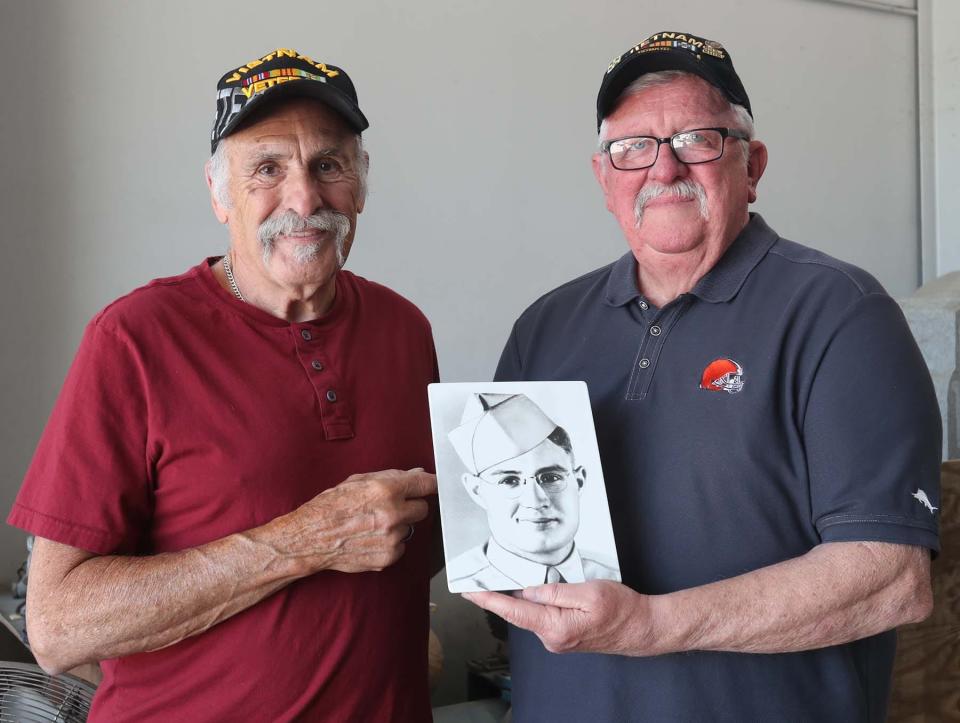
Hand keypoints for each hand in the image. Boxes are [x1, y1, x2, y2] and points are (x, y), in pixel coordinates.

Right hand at [263, 468, 436, 574]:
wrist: (310, 538)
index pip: (425, 485)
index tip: (433, 486)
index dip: (430, 485)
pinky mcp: (387, 558)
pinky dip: (391, 543)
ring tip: (372, 524)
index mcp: (385, 490)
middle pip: (422, 509)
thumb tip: (417, 475)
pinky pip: (401, 547)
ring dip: (398, 526)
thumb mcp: (358, 481)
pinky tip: (371, 538)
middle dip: (410, 506)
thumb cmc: (330, 507)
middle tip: (392, 507)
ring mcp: (391, 538)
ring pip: (410, 529)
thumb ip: (391, 477)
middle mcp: (392, 514)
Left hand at [463, 580, 659, 655]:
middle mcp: (552, 637)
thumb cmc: (621, 610)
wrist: (641, 628)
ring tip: (510, 576)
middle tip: (481, 576)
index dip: (488, 600)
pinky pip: (542, 614)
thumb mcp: (589, 592)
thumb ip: (555, 592)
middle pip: (518, 611)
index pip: (513, 611)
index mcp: (556, 627)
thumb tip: (528, 591)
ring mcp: (556, 638)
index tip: (469, 591)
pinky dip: (534, 601)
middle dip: (499, 594)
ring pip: (531, 611)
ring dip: (520, 596)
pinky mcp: (562, 634)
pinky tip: (535, 589)